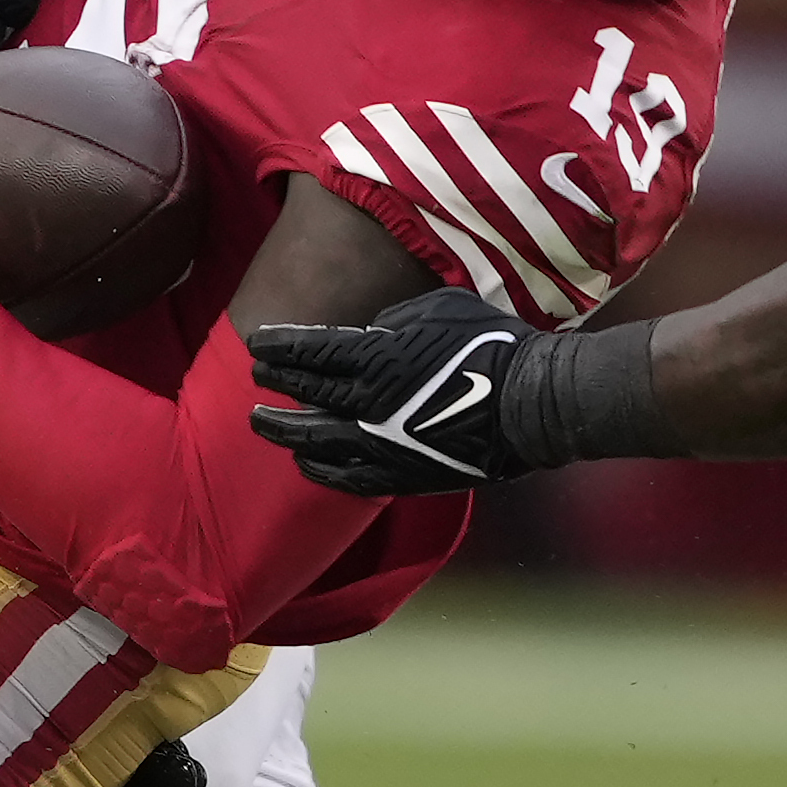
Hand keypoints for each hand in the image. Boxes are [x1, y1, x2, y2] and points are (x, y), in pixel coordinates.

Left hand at [245, 288, 538, 492]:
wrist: (530, 402)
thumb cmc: (491, 344)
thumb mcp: (437, 308)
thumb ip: (393, 319)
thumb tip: (372, 331)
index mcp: (374, 356)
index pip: (310, 351)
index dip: (279, 347)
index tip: (256, 343)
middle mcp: (367, 402)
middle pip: (307, 395)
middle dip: (276, 386)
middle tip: (255, 381)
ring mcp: (382, 443)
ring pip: (317, 441)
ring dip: (286, 432)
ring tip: (263, 425)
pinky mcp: (401, 473)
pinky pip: (349, 478)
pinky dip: (322, 471)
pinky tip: (306, 465)